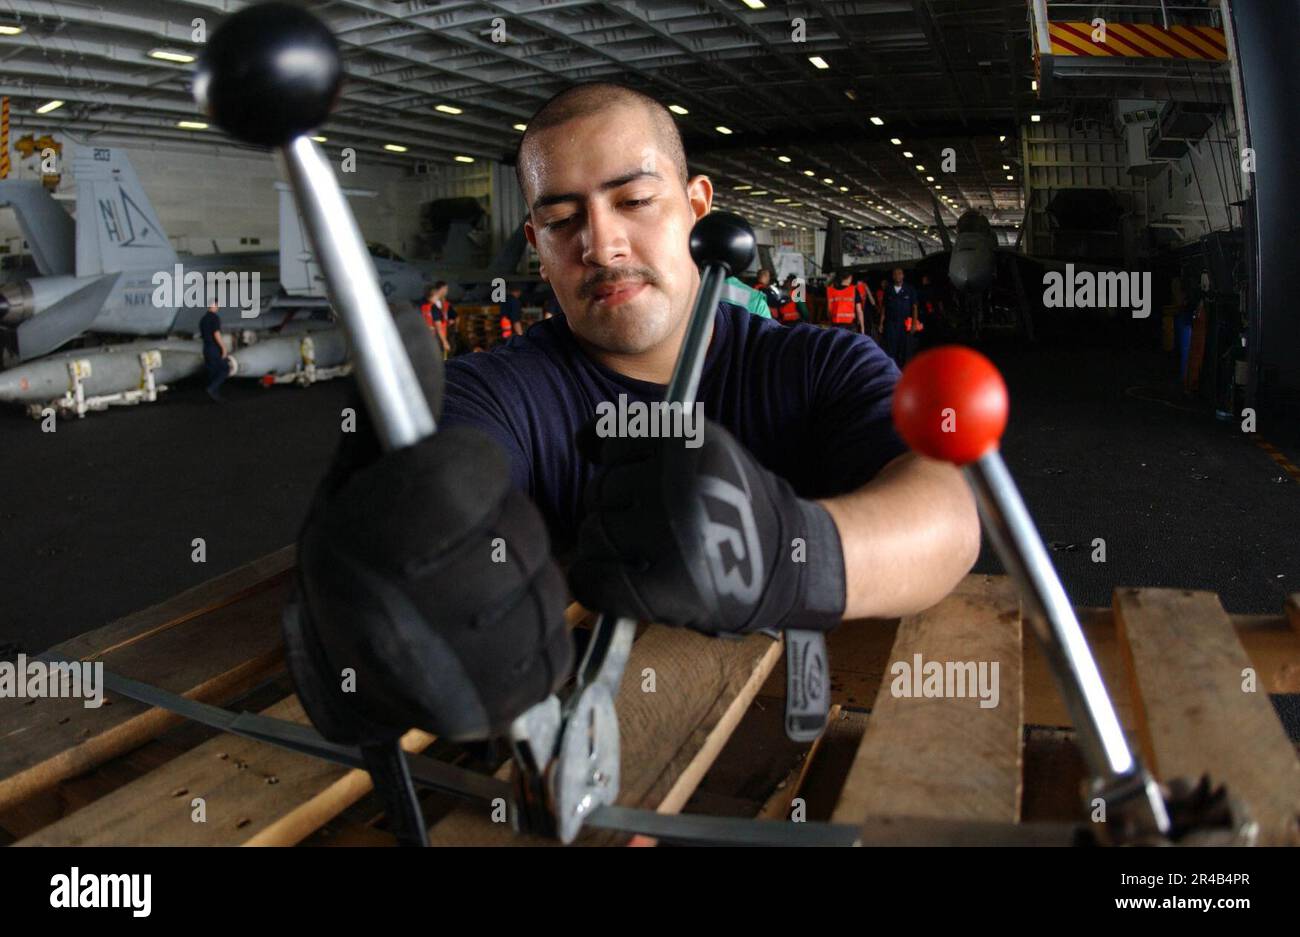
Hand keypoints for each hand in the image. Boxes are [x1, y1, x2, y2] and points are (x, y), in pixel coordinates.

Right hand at [288, 310, 571, 742]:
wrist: (372, 630)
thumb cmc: (391, 529)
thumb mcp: (386, 450)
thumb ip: (400, 391)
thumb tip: (396, 322)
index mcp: (346, 528)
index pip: (452, 486)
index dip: (476, 476)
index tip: (467, 477)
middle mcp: (363, 607)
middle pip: (506, 554)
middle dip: (517, 539)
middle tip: (486, 537)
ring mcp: (408, 668)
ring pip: (532, 613)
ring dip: (533, 592)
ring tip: (493, 581)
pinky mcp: (453, 710)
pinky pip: (540, 670)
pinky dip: (542, 643)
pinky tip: (504, 627)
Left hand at [568, 419, 845, 634]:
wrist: (787, 562)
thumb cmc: (736, 506)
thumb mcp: (708, 449)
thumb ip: (652, 438)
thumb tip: (585, 442)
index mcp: (686, 441)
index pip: (611, 441)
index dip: (619, 462)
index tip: (638, 478)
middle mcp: (673, 483)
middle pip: (599, 491)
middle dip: (616, 508)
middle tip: (653, 527)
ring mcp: (664, 536)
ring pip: (592, 534)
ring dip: (608, 547)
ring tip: (647, 554)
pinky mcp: (658, 587)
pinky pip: (591, 579)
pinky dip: (595, 582)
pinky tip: (618, 581)